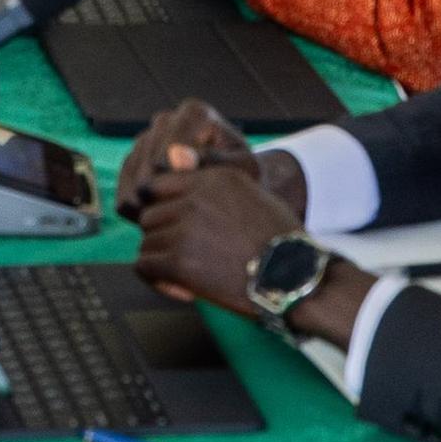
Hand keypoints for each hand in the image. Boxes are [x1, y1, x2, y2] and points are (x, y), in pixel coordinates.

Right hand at [115, 100, 258, 222]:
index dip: (175, 168)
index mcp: (195, 113)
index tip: (182, 192)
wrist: (234, 188)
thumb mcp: (243, 169)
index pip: (174, 138)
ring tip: (156, 219)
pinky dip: (130, 200)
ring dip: (140, 196)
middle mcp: (167, 120)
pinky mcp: (135, 159)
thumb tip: (178, 159)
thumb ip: (215, 162)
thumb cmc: (244, 176)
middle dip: (155, 185)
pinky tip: (144, 218)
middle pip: (149, 153)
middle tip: (165, 211)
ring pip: (133, 167)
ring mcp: (148, 138)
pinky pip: (124, 180)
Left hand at [134, 142, 303, 311]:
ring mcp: (184, 229)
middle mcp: (194, 198)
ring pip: (147, 242)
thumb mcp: (249, 192)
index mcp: (212, 178)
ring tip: (191, 274)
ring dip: (162, 260)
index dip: (164, 210)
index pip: (157, 186)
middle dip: (164, 237)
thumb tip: (172, 151)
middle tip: (189, 257)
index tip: (179, 230)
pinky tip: (184, 289)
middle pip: (150, 215)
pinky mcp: (179, 262)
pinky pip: (145, 267)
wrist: (295, 277)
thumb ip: (207, 177)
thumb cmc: (279, 239)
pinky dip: (158, 280)